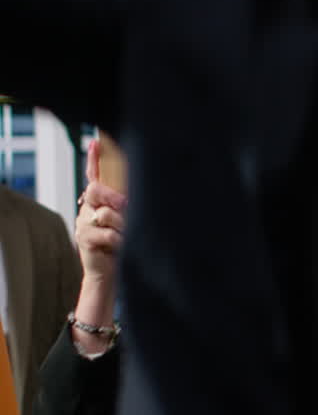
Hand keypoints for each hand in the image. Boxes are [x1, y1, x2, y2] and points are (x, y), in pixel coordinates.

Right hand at [75, 140, 125, 285]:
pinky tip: (123, 245)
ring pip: (105, 213)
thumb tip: (136, 196)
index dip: (94, 160)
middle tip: (127, 205)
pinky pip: (107, 232)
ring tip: (129, 234)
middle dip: (114, 196)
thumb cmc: (123, 243)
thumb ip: (127, 205)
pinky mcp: (85, 239)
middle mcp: (88, 209)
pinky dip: (121, 239)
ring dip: (124, 224)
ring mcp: (83, 224)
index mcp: (98, 202)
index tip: (96, 142)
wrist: (109, 272)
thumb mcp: (127, 221)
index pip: (94, 177)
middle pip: (95, 190)